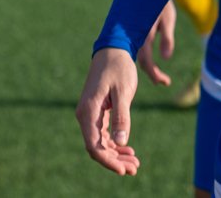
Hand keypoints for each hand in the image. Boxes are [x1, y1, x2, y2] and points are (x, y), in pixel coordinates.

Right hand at [76, 47, 141, 174]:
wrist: (112, 49)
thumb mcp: (123, 91)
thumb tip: (120, 143)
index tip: (124, 170)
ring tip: (135, 162)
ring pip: (100, 143)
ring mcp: (89, 115)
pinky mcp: (96, 113)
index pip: (95, 146)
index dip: (109, 161)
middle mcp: (85, 115)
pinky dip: (114, 144)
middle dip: (114, 161)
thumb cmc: (119, 67)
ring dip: (116, 154)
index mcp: (89, 111)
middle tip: (135, 168)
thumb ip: (122, 117)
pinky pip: (102, 134)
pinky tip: (128, 149)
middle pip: (97, 148)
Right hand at [135, 1, 176, 86]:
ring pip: (140, 56)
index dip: (155, 75)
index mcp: (143, 37)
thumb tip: (166, 58)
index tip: (165, 83)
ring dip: (150, 67)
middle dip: (152, 73)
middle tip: (163, 81)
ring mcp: (135, 36)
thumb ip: (167, 38)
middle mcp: (136, 39)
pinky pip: (139, 49)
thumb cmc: (161, 3)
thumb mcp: (168, 19)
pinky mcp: (137, 33)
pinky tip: (153, 62)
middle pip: (142, 62)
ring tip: (160, 76)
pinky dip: (146, 58)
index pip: (147, 63)